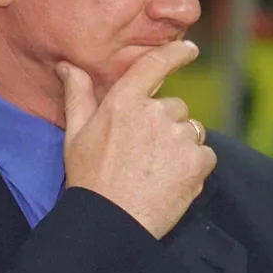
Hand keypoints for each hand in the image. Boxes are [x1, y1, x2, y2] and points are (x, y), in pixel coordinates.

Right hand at [58, 40, 217, 238]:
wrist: (110, 222)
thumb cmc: (89, 179)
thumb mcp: (76, 134)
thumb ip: (78, 95)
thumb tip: (68, 66)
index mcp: (124, 102)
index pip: (155, 65)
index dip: (176, 53)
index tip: (189, 50)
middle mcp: (155, 113)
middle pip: (175, 107)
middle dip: (165, 125)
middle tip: (144, 153)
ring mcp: (178, 137)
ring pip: (191, 131)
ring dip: (180, 146)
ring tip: (156, 171)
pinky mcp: (197, 162)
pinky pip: (205, 155)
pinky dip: (195, 167)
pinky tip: (171, 182)